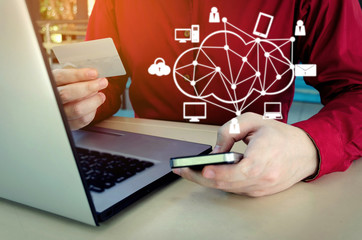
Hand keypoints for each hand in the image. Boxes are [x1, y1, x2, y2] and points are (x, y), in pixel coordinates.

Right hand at [53, 68, 107, 129]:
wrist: (63, 105)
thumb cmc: (69, 87)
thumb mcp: (70, 78)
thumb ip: (80, 77)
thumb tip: (96, 76)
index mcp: (50, 82)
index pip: (61, 77)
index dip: (78, 75)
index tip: (94, 73)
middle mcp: (50, 98)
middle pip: (67, 94)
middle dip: (88, 87)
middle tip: (103, 82)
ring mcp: (58, 113)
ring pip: (77, 109)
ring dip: (94, 101)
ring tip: (101, 95)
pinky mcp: (67, 124)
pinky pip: (82, 120)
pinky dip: (92, 112)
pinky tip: (95, 104)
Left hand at [172, 112, 318, 196]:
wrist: (305, 151)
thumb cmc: (280, 135)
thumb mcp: (254, 121)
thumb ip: (230, 130)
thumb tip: (214, 151)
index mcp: (263, 158)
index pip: (239, 171)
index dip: (219, 172)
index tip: (203, 169)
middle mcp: (263, 177)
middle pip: (227, 183)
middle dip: (201, 178)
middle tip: (182, 169)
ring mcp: (262, 188)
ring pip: (229, 189)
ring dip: (208, 182)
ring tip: (189, 172)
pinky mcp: (261, 192)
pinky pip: (236, 190)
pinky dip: (221, 183)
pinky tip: (208, 176)